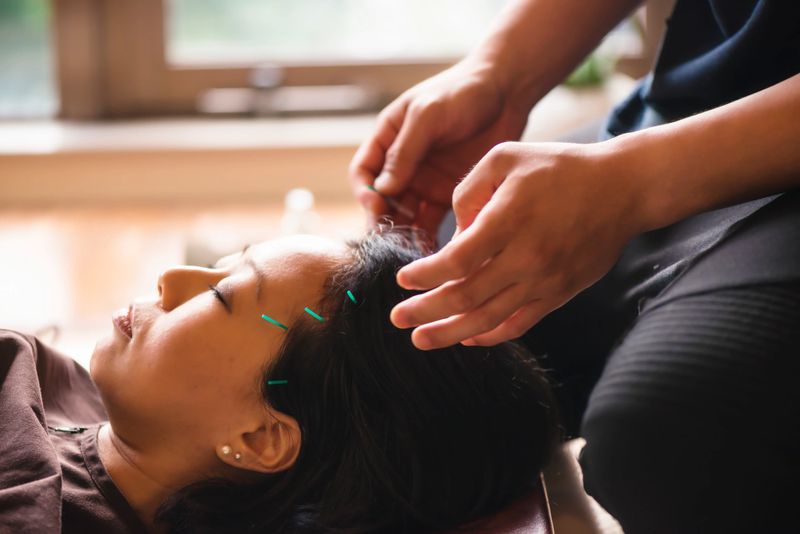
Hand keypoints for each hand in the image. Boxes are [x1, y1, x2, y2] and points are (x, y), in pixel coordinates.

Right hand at [348, 58, 528, 239]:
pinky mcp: (449, 194)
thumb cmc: (463, 92)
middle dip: (384, 222)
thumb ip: (406, 150)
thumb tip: (382, 189)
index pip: (364, 173)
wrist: (507, 91)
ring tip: (412, 253)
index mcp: (388, 139)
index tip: (376, 208)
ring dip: (405, 235)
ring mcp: (425, 181)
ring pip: (406, 215)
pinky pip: (432, 220)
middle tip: (392, 242)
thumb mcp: (429, 114)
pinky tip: (435, 252)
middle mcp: (402, 164)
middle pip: (383, 201)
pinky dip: (429, 237)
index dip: (365, 193)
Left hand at [389, 141, 645, 348]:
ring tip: (421, 340)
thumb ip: (468, 189)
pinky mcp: (559, 293)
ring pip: (489, 318)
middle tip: (397, 319)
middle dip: (425, 312)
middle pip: (466, 297)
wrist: (622, 188)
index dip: (424, 276)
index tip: (402, 280)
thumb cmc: (559, 167)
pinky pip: (519, 324)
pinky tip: (466, 337)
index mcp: (509, 220)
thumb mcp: (506, 157)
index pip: (456, 262)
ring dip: (451, 333)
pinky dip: (490, 335)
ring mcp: (545, 280)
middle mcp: (527, 257)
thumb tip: (453, 232)